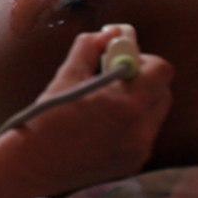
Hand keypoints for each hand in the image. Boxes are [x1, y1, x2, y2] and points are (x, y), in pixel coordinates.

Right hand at [12, 27, 172, 195]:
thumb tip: (112, 32)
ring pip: (155, 114)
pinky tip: (102, 127)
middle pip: (164, 92)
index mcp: (127, 103)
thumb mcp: (67, 76)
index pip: (162, 70)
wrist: (33, 164)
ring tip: (105, 106)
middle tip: (114, 80)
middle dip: (144, 80)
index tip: (122, 61)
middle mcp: (141, 128)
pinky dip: (131, 125)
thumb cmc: (47, 117)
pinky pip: (144, 135)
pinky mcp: (133, 164)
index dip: (144, 60)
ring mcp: (139, 149)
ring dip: (138, 103)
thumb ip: (90, 47)